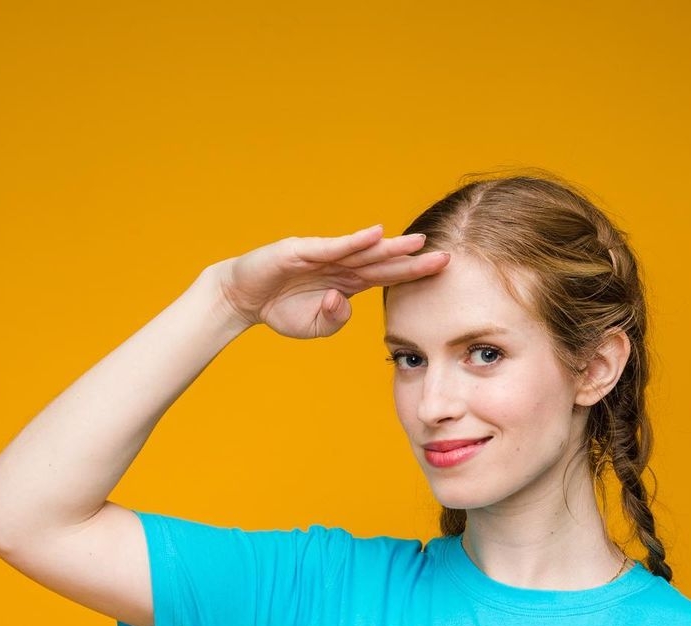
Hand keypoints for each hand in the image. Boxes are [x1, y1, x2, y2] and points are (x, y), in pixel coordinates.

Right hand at [210, 225, 449, 336]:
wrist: (245, 298)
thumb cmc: (281, 310)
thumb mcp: (315, 326)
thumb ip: (335, 319)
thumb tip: (343, 300)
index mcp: (348, 283)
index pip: (387, 277)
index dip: (413, 274)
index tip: (441, 271)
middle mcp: (341, 265)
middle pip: (383, 262)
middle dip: (413, 260)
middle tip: (446, 256)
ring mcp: (322, 255)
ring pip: (363, 252)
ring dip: (390, 248)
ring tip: (417, 243)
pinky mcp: (302, 250)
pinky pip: (332, 247)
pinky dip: (353, 242)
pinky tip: (375, 235)